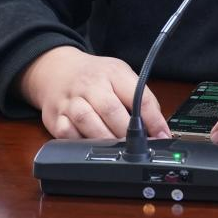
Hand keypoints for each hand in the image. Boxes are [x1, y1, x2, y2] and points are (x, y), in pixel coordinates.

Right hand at [17, 46, 169, 139]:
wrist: (57, 68)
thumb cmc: (95, 76)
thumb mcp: (120, 75)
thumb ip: (140, 98)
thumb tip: (159, 128)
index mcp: (113, 73)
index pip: (138, 96)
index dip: (153, 120)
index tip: (162, 136)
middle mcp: (91, 85)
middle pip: (111, 109)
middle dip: (128, 132)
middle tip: (139, 146)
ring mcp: (71, 101)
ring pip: (87, 121)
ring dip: (105, 139)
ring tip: (118, 150)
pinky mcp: (56, 117)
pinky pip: (67, 133)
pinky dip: (79, 142)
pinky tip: (90, 145)